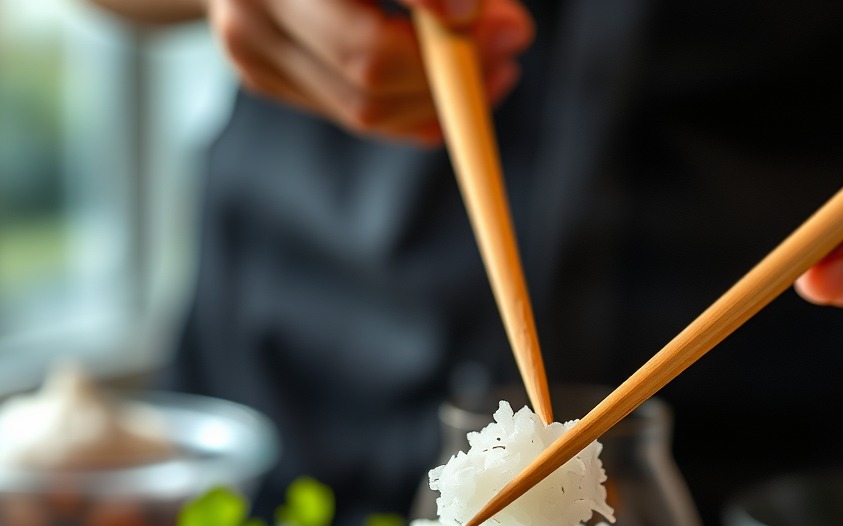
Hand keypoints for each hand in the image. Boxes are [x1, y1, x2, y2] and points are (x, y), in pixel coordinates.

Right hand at [206, 0, 533, 143]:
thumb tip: (502, 27)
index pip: (374, 16)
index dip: (435, 6)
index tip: (506, 28)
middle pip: (369, 62)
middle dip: (451, 73)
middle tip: (510, 50)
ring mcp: (248, 40)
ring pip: (364, 105)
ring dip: (440, 102)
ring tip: (492, 72)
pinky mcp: (260, 74)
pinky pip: (352, 113)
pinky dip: (411, 111)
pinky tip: (446, 92)